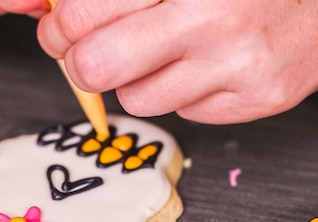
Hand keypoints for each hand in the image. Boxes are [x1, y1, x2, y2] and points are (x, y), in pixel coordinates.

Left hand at [38, 0, 317, 123]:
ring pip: (136, 99)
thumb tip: (58, 13)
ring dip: (138, 80)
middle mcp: (212, 18)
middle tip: (90, 54)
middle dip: (82, 63)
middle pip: (97, 66)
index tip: (62, 29)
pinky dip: (185, 93)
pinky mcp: (259, 100)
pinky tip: (210, 67)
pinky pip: (186, 112)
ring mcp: (237, 65)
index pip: (84, 13)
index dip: (60, 27)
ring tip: (168, 54)